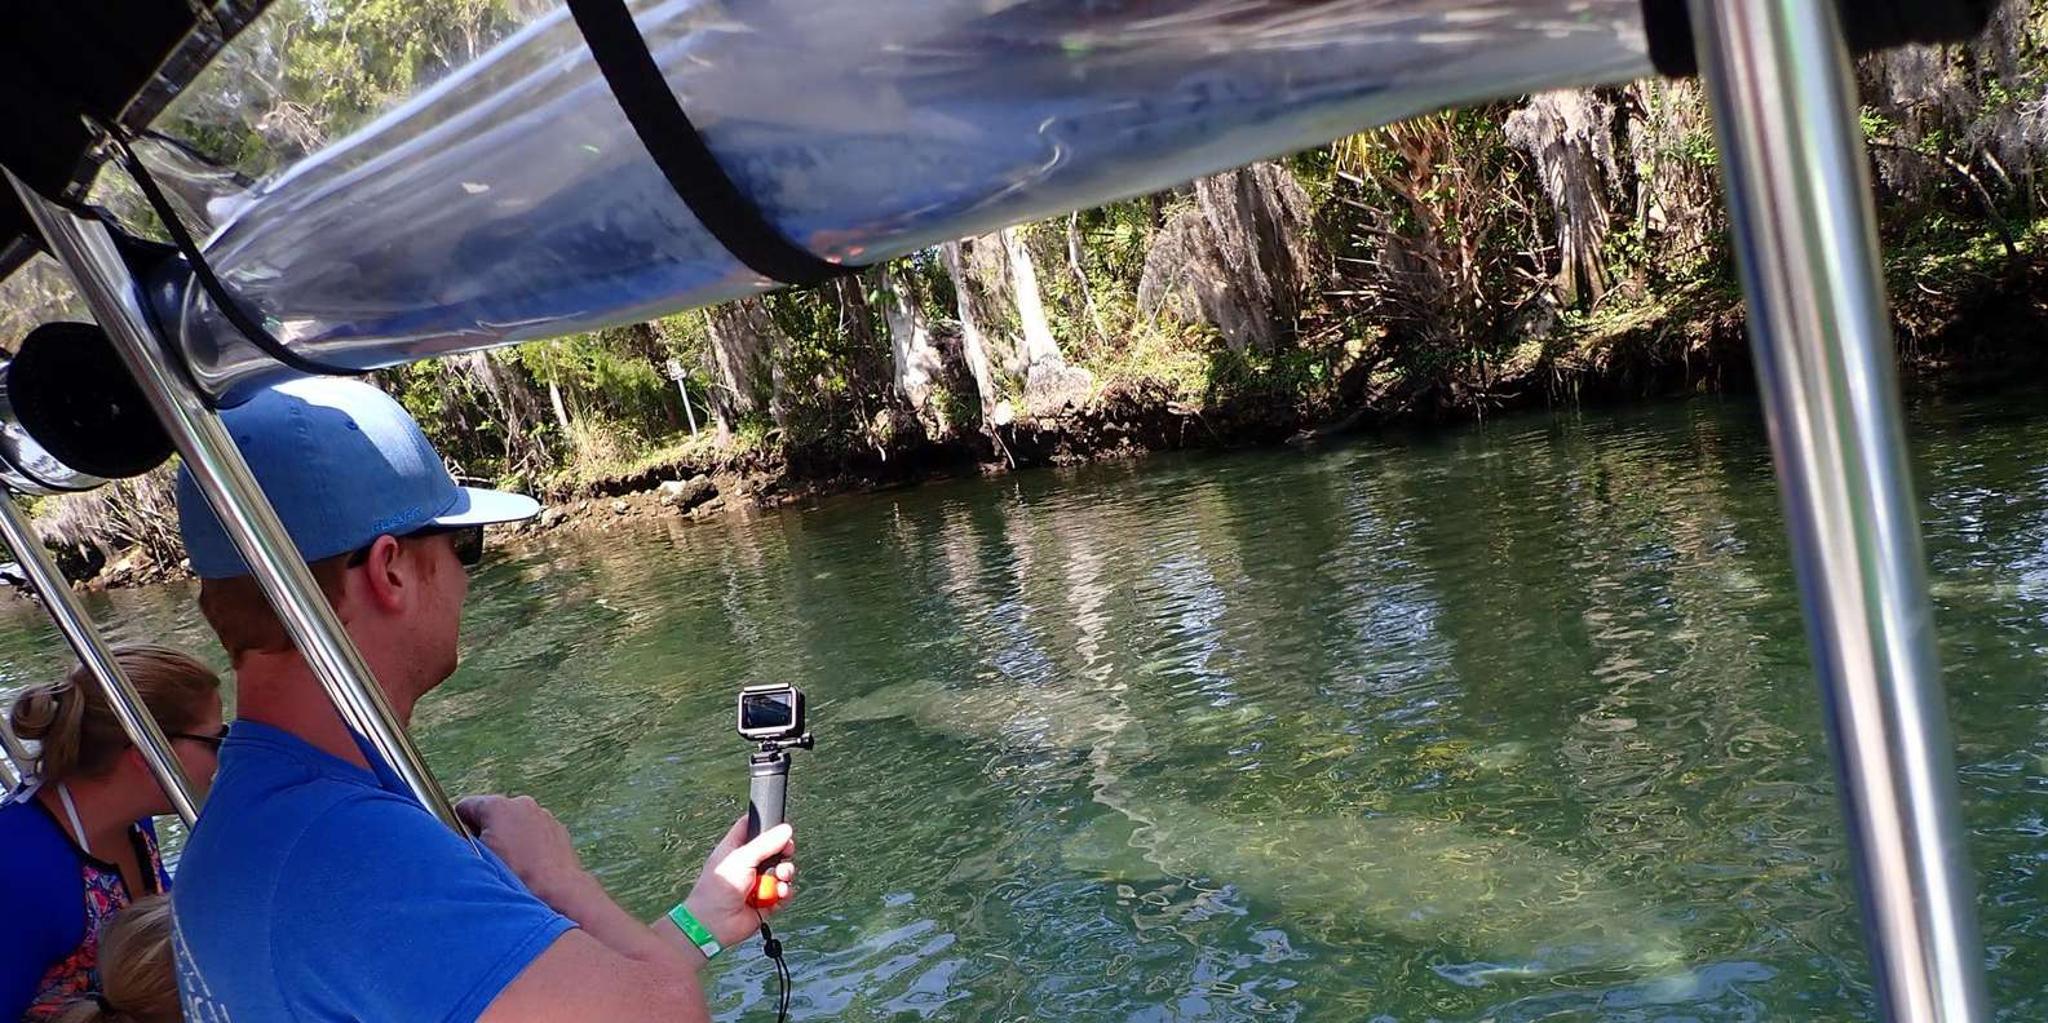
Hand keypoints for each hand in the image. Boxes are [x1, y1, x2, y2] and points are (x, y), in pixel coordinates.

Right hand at [457, 794, 588, 903]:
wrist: (560, 893)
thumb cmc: (517, 878)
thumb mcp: (477, 860)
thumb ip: (462, 842)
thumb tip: (456, 838)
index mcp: (498, 807)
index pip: (465, 807)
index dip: (458, 827)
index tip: (462, 845)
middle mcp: (522, 803)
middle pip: (491, 815)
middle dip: (486, 834)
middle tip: (486, 860)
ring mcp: (543, 815)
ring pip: (514, 824)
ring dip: (509, 839)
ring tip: (509, 866)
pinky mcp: (557, 829)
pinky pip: (534, 833)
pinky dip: (528, 844)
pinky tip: (528, 866)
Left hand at [683, 816, 796, 947]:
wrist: (714, 924)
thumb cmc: (716, 890)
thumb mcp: (742, 858)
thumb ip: (766, 843)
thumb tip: (786, 829)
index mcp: (736, 849)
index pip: (752, 828)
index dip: (766, 826)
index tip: (779, 828)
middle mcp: (747, 865)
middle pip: (774, 850)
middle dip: (784, 852)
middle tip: (786, 853)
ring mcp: (757, 883)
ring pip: (781, 872)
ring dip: (785, 874)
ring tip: (781, 877)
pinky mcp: (765, 902)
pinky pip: (783, 893)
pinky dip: (785, 893)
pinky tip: (779, 893)